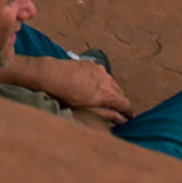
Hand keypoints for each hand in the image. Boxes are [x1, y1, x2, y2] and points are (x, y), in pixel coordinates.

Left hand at [4, 55, 131, 123]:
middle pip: (120, 92)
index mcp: (108, 93)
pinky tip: (91, 86)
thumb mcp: (88, 109)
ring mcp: (99, 69)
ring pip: (111, 82)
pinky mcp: (91, 63)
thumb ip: (107, 114)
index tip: (128, 118)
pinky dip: (101, 81)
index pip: (126, 103)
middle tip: (115, 111)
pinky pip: (101, 74)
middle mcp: (107, 78)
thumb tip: (121, 119)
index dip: (128, 113)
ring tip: (101, 99)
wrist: (52, 74)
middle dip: (119, 102)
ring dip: (110, 91)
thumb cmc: (68, 94)